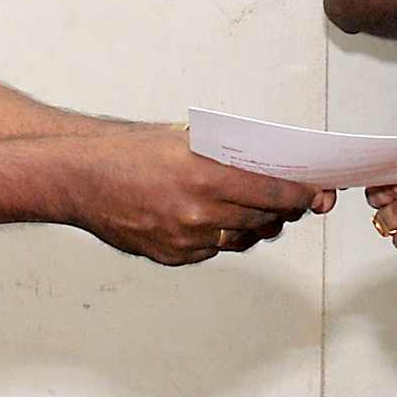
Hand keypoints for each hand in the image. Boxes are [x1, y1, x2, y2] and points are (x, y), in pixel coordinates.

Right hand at [72, 133, 331, 266]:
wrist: (79, 178)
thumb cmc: (129, 151)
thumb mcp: (185, 139)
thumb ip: (227, 156)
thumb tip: (268, 167)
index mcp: (205, 177)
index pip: (272, 192)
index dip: (301, 195)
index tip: (317, 194)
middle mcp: (198, 213)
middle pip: (262, 218)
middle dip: (285, 210)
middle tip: (300, 203)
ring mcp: (184, 240)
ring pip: (240, 237)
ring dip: (257, 225)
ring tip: (265, 211)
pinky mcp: (171, 256)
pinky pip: (212, 249)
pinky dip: (221, 235)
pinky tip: (221, 220)